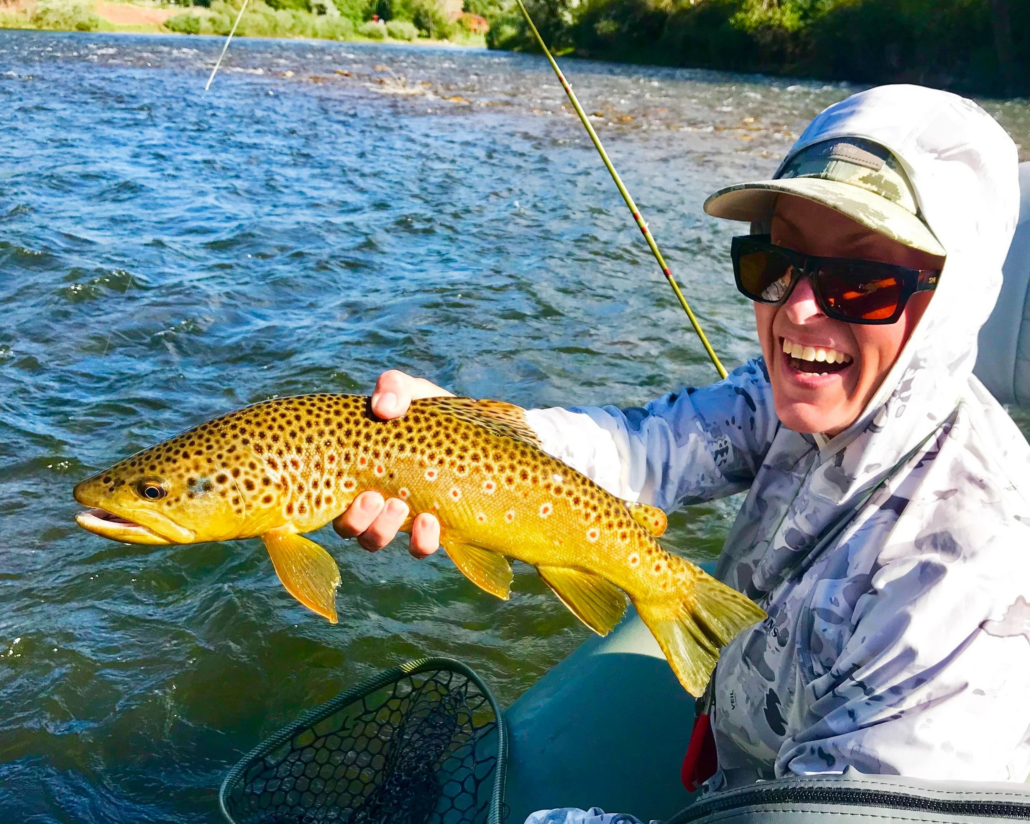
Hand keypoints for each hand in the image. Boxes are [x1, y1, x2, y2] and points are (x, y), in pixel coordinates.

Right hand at [333, 370, 452, 557]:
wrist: (480, 432)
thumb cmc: (434, 413)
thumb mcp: (413, 392)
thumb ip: (394, 388)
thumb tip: (383, 408)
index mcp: (358, 469)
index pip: (328, 493)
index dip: (325, 501)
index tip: (349, 485)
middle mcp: (372, 498)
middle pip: (347, 526)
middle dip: (356, 519)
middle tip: (375, 497)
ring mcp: (400, 517)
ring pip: (374, 540)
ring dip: (381, 530)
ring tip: (400, 506)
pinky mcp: (432, 530)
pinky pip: (417, 548)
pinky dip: (419, 541)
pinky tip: (430, 522)